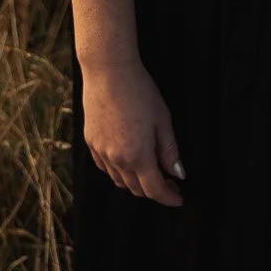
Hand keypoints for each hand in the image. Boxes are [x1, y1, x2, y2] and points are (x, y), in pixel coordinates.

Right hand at [81, 59, 186, 205]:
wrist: (109, 71)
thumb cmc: (140, 92)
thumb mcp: (163, 120)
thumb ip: (169, 151)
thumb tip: (178, 174)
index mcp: (137, 156)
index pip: (155, 190)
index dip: (169, 197)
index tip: (179, 198)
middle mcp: (116, 159)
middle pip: (136, 189)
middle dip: (155, 190)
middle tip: (170, 181)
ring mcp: (101, 152)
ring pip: (119, 181)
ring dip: (136, 182)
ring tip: (151, 169)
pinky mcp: (91, 142)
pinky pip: (106, 167)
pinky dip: (119, 171)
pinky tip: (129, 160)